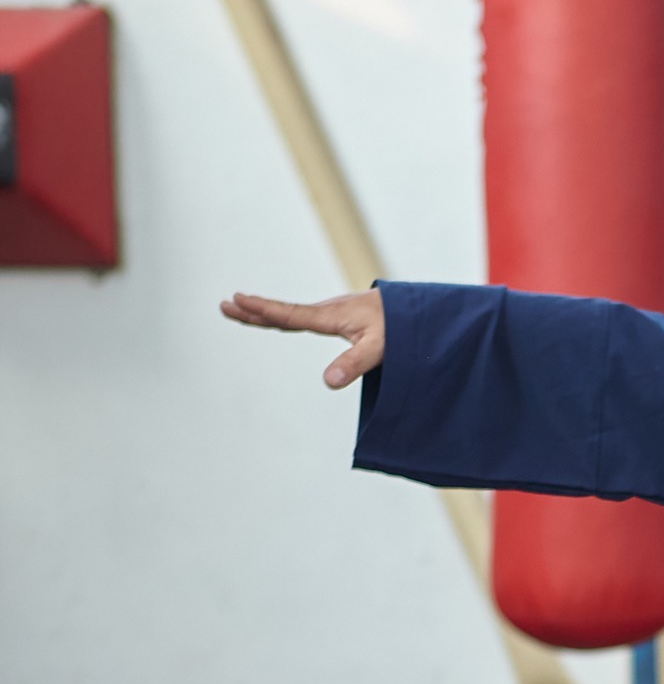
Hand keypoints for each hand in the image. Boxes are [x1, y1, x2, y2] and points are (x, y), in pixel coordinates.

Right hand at [220, 288, 384, 388]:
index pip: (290, 314)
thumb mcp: (379, 348)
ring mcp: (334, 312)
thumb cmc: (400, 327)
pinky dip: (286, 316)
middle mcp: (328, 311)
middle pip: (284, 312)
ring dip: (266, 312)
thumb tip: (327, 381)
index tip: (236, 301)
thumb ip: (354, 364)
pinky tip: (280, 318)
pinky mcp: (341, 316)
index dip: (262, 310)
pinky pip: (306, 316)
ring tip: (242, 309)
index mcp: (331, 316)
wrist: (418, 308)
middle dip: (254, 311)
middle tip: (225, 305)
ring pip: (293, 313)